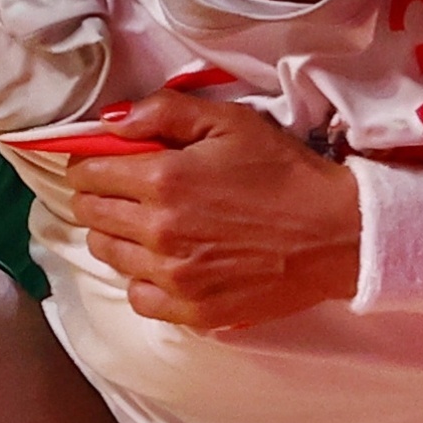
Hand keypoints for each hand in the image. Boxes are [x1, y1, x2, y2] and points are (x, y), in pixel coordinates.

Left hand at [63, 93, 360, 328]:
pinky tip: (164, 262)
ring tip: (146, 223)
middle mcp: (158, 232)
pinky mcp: (192, 311)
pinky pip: (138, 297)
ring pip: (108, 254)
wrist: (336, 233)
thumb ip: (164, 112)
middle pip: (91, 215)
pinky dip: (142, 278)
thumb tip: (112, 121)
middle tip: (124, 188)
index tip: (99, 161)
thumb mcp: (230, 122)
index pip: (87, 174)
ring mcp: (173, 277)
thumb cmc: (284, 172)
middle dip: (98, 196)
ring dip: (117, 234)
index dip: (87, 163)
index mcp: (163, 179)